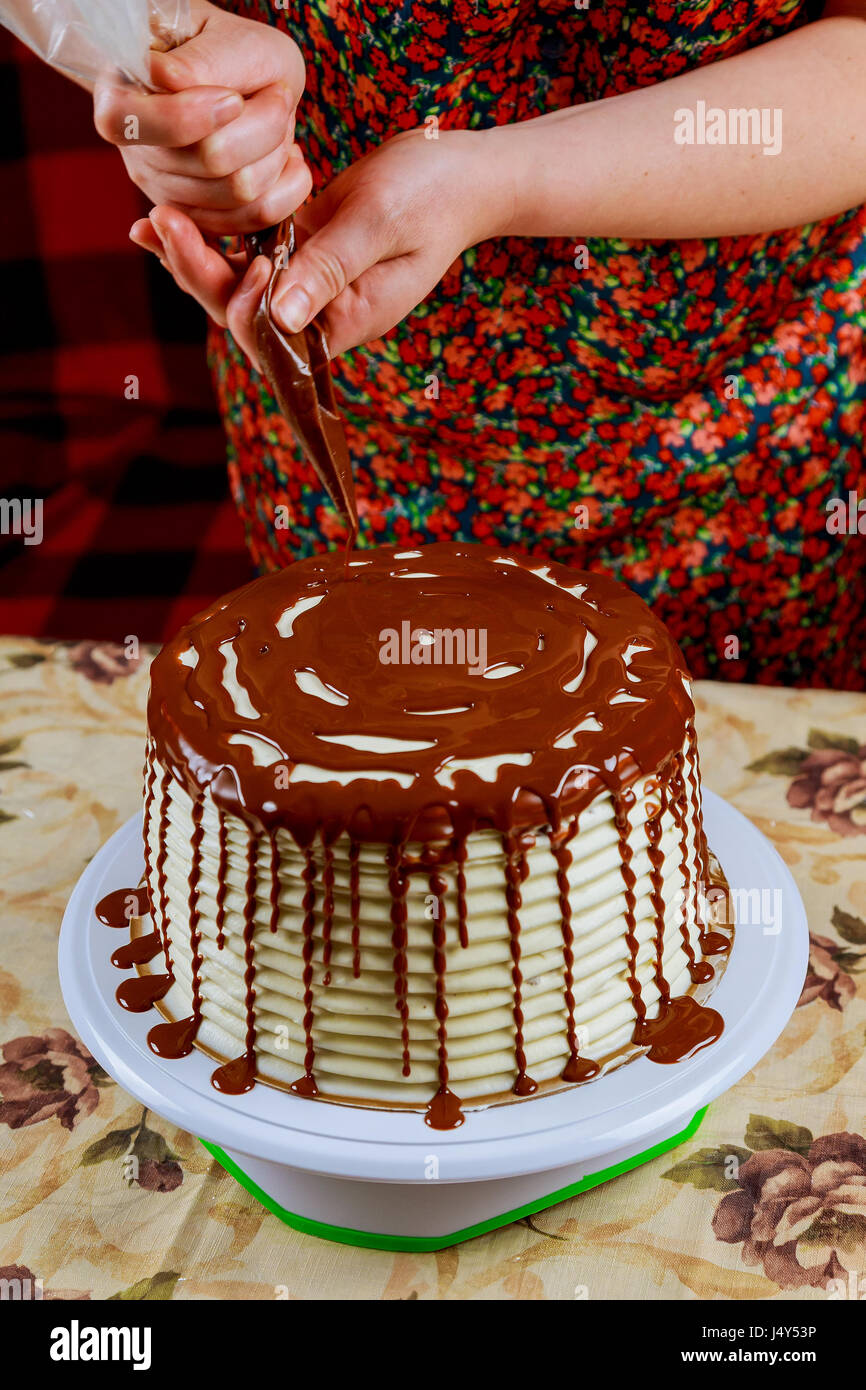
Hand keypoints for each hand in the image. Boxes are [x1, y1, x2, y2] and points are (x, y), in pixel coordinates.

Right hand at [94, 0, 310, 234]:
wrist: (244, 77)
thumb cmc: (229, 49)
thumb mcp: (227, 37)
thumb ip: (201, 61)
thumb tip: (168, 80)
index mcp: (120, 98)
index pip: (142, 125)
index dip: (196, 115)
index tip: (235, 97)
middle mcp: (136, 153)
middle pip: (212, 160)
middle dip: (263, 124)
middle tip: (276, 93)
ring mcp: (166, 192)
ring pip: (241, 191)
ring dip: (278, 152)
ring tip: (278, 120)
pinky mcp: (202, 219)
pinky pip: (256, 218)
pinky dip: (286, 187)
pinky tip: (287, 157)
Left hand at [128, 127, 512, 362]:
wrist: (460, 173)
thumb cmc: (432, 196)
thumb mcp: (380, 226)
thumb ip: (330, 269)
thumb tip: (282, 314)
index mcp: (344, 323)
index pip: (273, 337)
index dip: (243, 302)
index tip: (245, 256)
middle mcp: (320, 315)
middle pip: (243, 314)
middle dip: (198, 274)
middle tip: (160, 223)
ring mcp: (308, 286)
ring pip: (236, 286)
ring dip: (193, 257)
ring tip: (151, 223)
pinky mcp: (300, 254)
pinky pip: (246, 257)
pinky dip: (211, 239)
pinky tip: (171, 219)